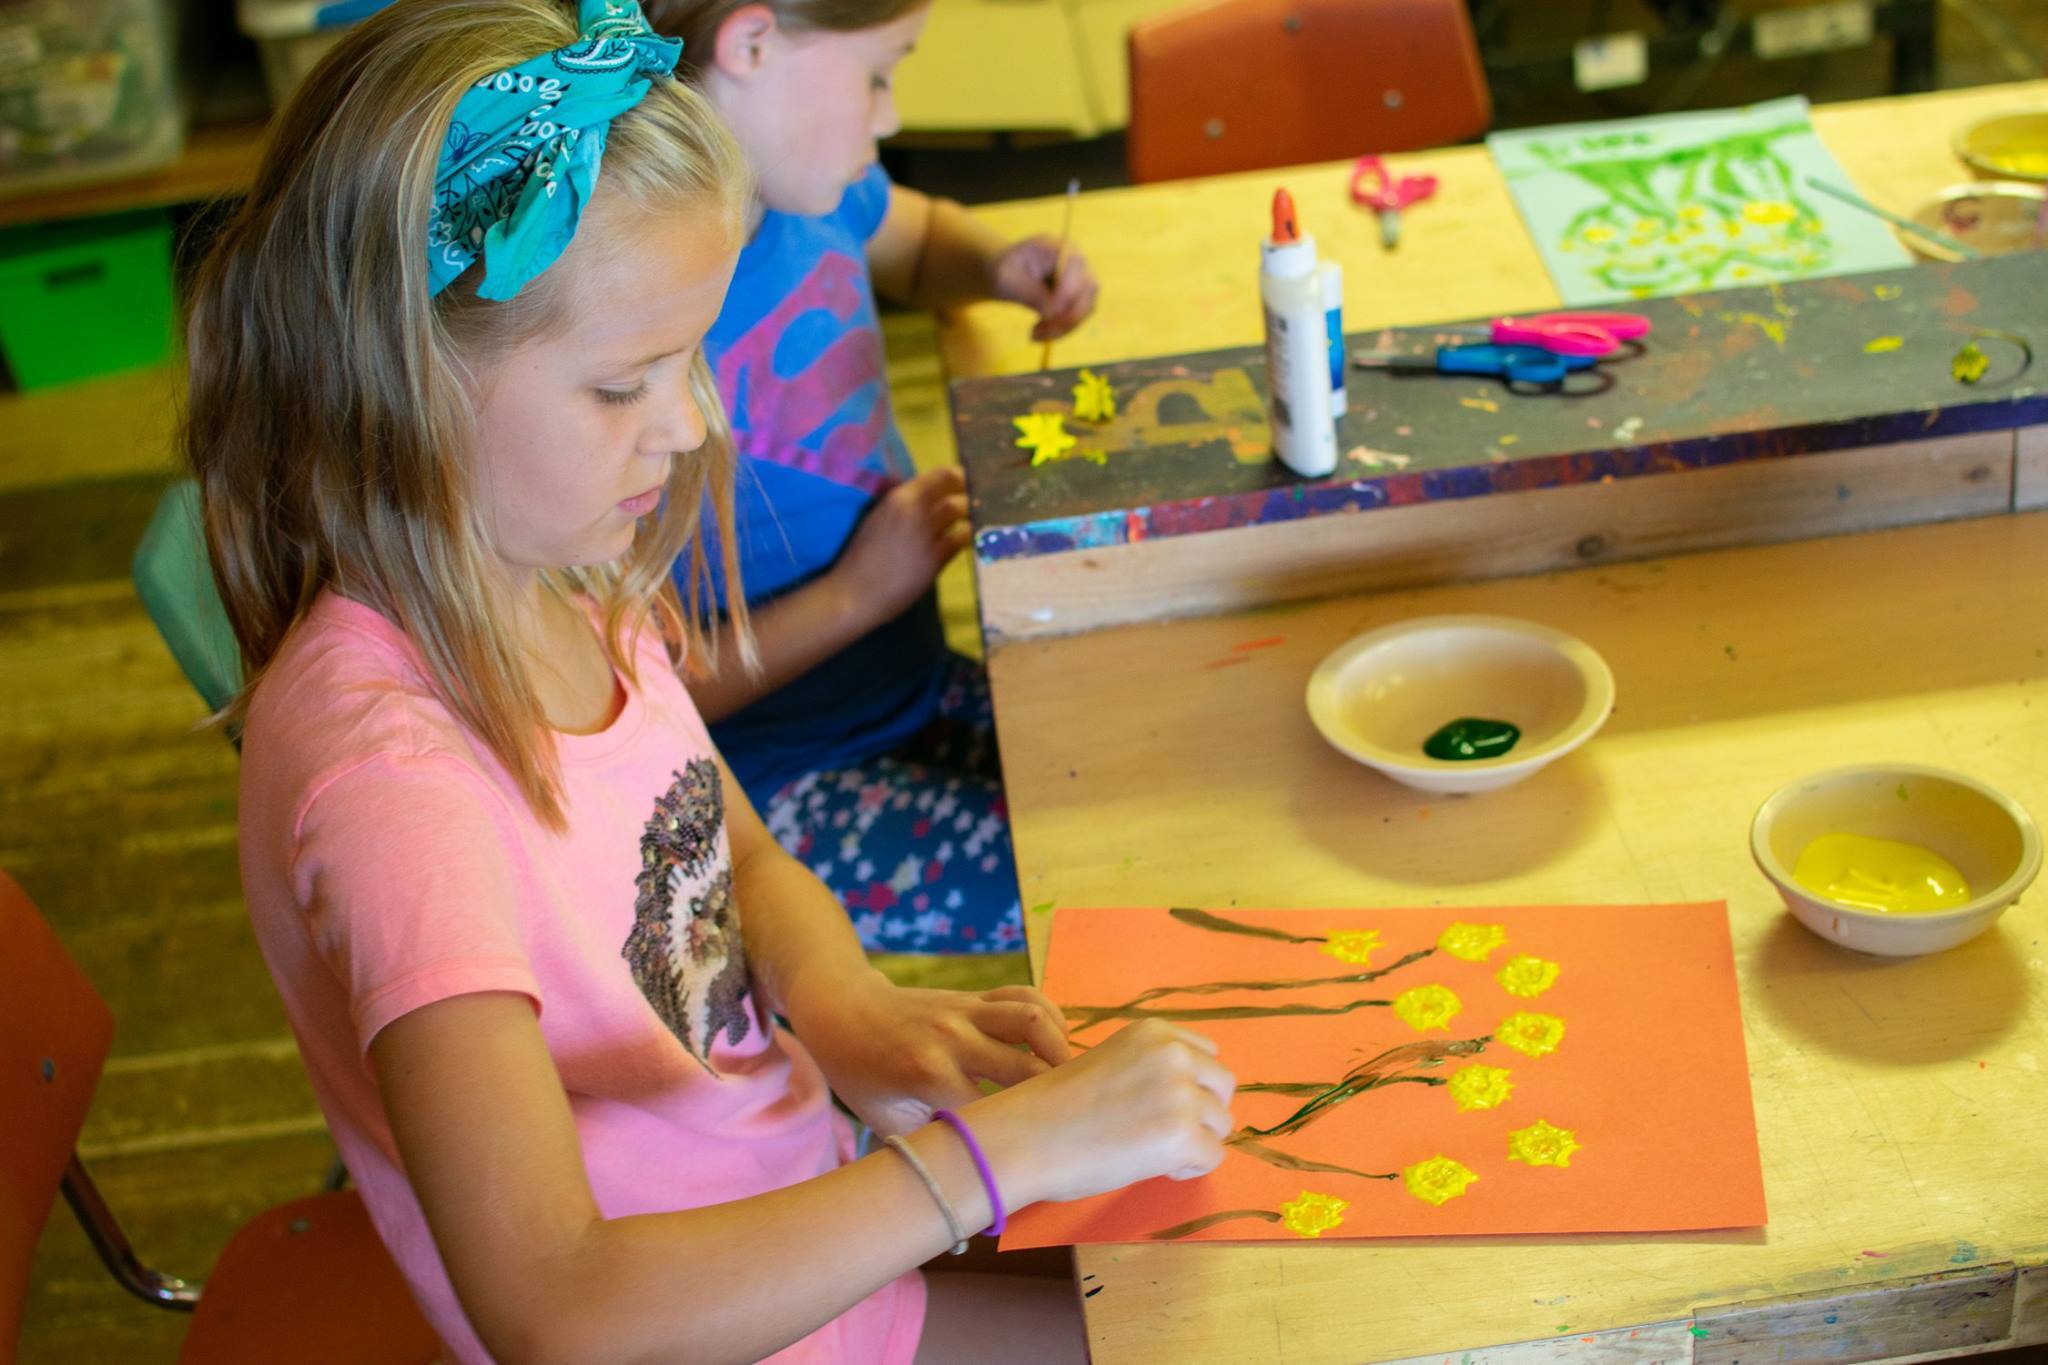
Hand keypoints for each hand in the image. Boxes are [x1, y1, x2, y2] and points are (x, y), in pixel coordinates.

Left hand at [788, 969, 1069, 1137]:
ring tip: (1076, 1078)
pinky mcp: (974, 995)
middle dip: (1056, 1097)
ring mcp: (965, 1010)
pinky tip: (1056, 1041)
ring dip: (1061, 1047)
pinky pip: (1023, 995)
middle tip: (1077, 1123)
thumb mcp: (886, 1122)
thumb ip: (931, 1146)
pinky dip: (1049, 1014)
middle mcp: (953, 1039)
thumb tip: (971, 1184)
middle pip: (1026, 1066)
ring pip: (1033, 1018)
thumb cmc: (862, 1076)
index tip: (1043, 1160)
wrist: (841, 1011)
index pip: (994, 1114)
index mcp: (929, 1076)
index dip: (1020, 1139)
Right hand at [829, 467, 968, 621]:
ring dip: (969, 513)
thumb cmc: (860, 557)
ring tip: (973, 517)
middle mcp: (913, 510)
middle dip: (968, 492)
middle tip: (976, 498)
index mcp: (897, 498)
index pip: (939, 475)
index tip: (965, 480)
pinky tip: (968, 538)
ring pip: (959, 512)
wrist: (853, 592)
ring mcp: (925, 534)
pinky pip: (960, 539)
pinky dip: (967, 536)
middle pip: (953, 490)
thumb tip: (920, 491)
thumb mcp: (876, 519)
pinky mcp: (934, 558)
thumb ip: (899, 504)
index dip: (957, 476)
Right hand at [962, 1019, 1234, 1208]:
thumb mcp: (1112, 1061)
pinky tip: (1155, 1167)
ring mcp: (1181, 1095)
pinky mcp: (1183, 1136)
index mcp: (1155, 1032)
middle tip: (1162, 1133)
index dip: (1191, 1085)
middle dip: (1202, 1112)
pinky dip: (1189, 1168)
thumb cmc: (1057, 1106)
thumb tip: (1191, 1095)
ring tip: (1153, 1152)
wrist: (1027, 1137)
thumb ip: (1151, 1067)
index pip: (1207, 1055)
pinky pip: (1213, 1157)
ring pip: (1222, 1125)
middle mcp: (1174, 1054)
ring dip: (1195, 1141)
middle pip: (1224, 1087)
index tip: (1158, 1105)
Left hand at [989, 235, 1098, 341]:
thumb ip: (1030, 293)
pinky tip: (1040, 332)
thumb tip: (1053, 313)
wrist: (1005, 275)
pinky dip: (1061, 330)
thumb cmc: (1004, 271)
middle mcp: (1078, 263)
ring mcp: (1082, 280)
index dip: (1066, 295)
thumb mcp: (1007, 279)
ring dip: (1063, 327)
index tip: (1046, 316)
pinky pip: (1079, 318)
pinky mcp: (1079, 298)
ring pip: (1086, 308)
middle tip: (1039, 332)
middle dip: (1066, 317)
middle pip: (1088, 291)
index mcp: (1061, 249)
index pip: (1075, 271)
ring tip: (1034, 334)